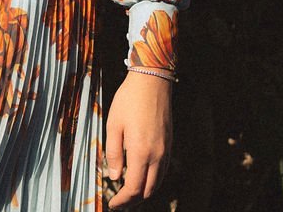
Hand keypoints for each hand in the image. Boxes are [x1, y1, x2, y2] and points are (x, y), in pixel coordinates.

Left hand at [104, 70, 173, 207]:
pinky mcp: (169, 144)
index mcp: (140, 151)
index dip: (123, 200)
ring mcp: (166, 150)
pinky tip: (142, 175)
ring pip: (157, 183)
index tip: (113, 204)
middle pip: (147, 190)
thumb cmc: (128, 100)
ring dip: (144, 191)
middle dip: (133, 200)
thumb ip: (113, 153)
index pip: (133, 188)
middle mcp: (157, 155)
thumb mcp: (113, 125)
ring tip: (129, 192)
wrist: (152, 82)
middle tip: (120, 202)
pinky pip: (163, 171)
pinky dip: (152, 180)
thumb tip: (113, 176)